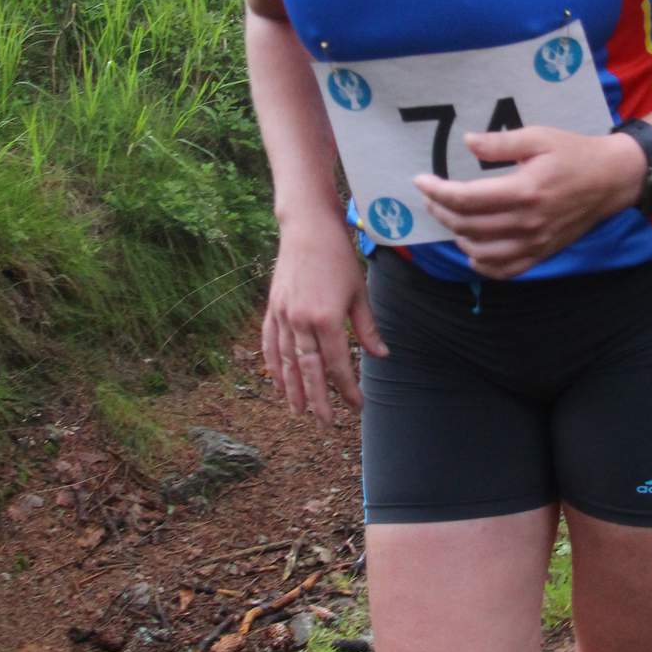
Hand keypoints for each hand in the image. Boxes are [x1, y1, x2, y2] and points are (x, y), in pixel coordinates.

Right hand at [261, 219, 387, 424]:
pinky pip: (269, 344)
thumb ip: (367, 328)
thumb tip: (381, 356)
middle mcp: (300, 322)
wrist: (307, 228)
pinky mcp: (272, 309)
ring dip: (293, 389)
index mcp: (326, 319)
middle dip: (319, 400)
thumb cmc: (338, 257)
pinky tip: (278, 383)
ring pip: (286, 363)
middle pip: (310, 371)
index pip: (338, 365)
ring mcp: (282, 316)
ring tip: (299, 412)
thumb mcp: (360, 292)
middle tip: (326, 424)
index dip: (348, 388)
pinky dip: (273, 366)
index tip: (358, 405)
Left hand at [414, 126, 646, 278]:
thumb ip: (500, 142)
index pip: (466, 198)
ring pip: (480, 251)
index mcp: (525, 190)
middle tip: (431, 196)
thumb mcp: (539, 137)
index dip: (437, 191)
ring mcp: (535, 242)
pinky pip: (505, 270)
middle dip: (440, 210)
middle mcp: (528, 222)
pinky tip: (473, 249)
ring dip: (457, 235)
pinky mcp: (542, 253)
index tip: (421, 181)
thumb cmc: (574, 154)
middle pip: (467, 225)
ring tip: (450, 216)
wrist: (611, 180)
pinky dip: (482, 264)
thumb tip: (466, 143)